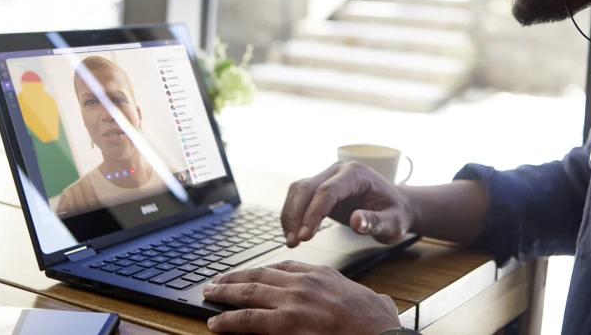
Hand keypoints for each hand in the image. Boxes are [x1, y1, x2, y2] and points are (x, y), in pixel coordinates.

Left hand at [203, 260, 400, 334]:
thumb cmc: (380, 325)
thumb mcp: (375, 301)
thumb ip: (368, 298)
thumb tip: (381, 302)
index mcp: (323, 274)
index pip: (284, 265)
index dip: (262, 270)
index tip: (250, 274)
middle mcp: (305, 282)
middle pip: (260, 275)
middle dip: (235, 278)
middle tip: (217, 281)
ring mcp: (294, 301)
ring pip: (249, 293)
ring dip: (224, 293)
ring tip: (209, 295)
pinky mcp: (286, 323)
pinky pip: (249, 320)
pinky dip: (228, 320)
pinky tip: (216, 323)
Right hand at [281, 161, 416, 246]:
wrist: (396, 206)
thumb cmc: (396, 214)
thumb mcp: (393, 223)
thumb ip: (375, 222)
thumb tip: (355, 221)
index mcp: (356, 174)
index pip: (327, 191)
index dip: (314, 213)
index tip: (306, 237)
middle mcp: (339, 170)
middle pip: (307, 187)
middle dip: (296, 215)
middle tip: (294, 242)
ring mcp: (328, 176)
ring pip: (299, 190)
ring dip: (290, 215)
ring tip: (292, 241)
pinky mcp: (321, 187)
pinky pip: (300, 197)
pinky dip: (293, 214)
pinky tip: (293, 233)